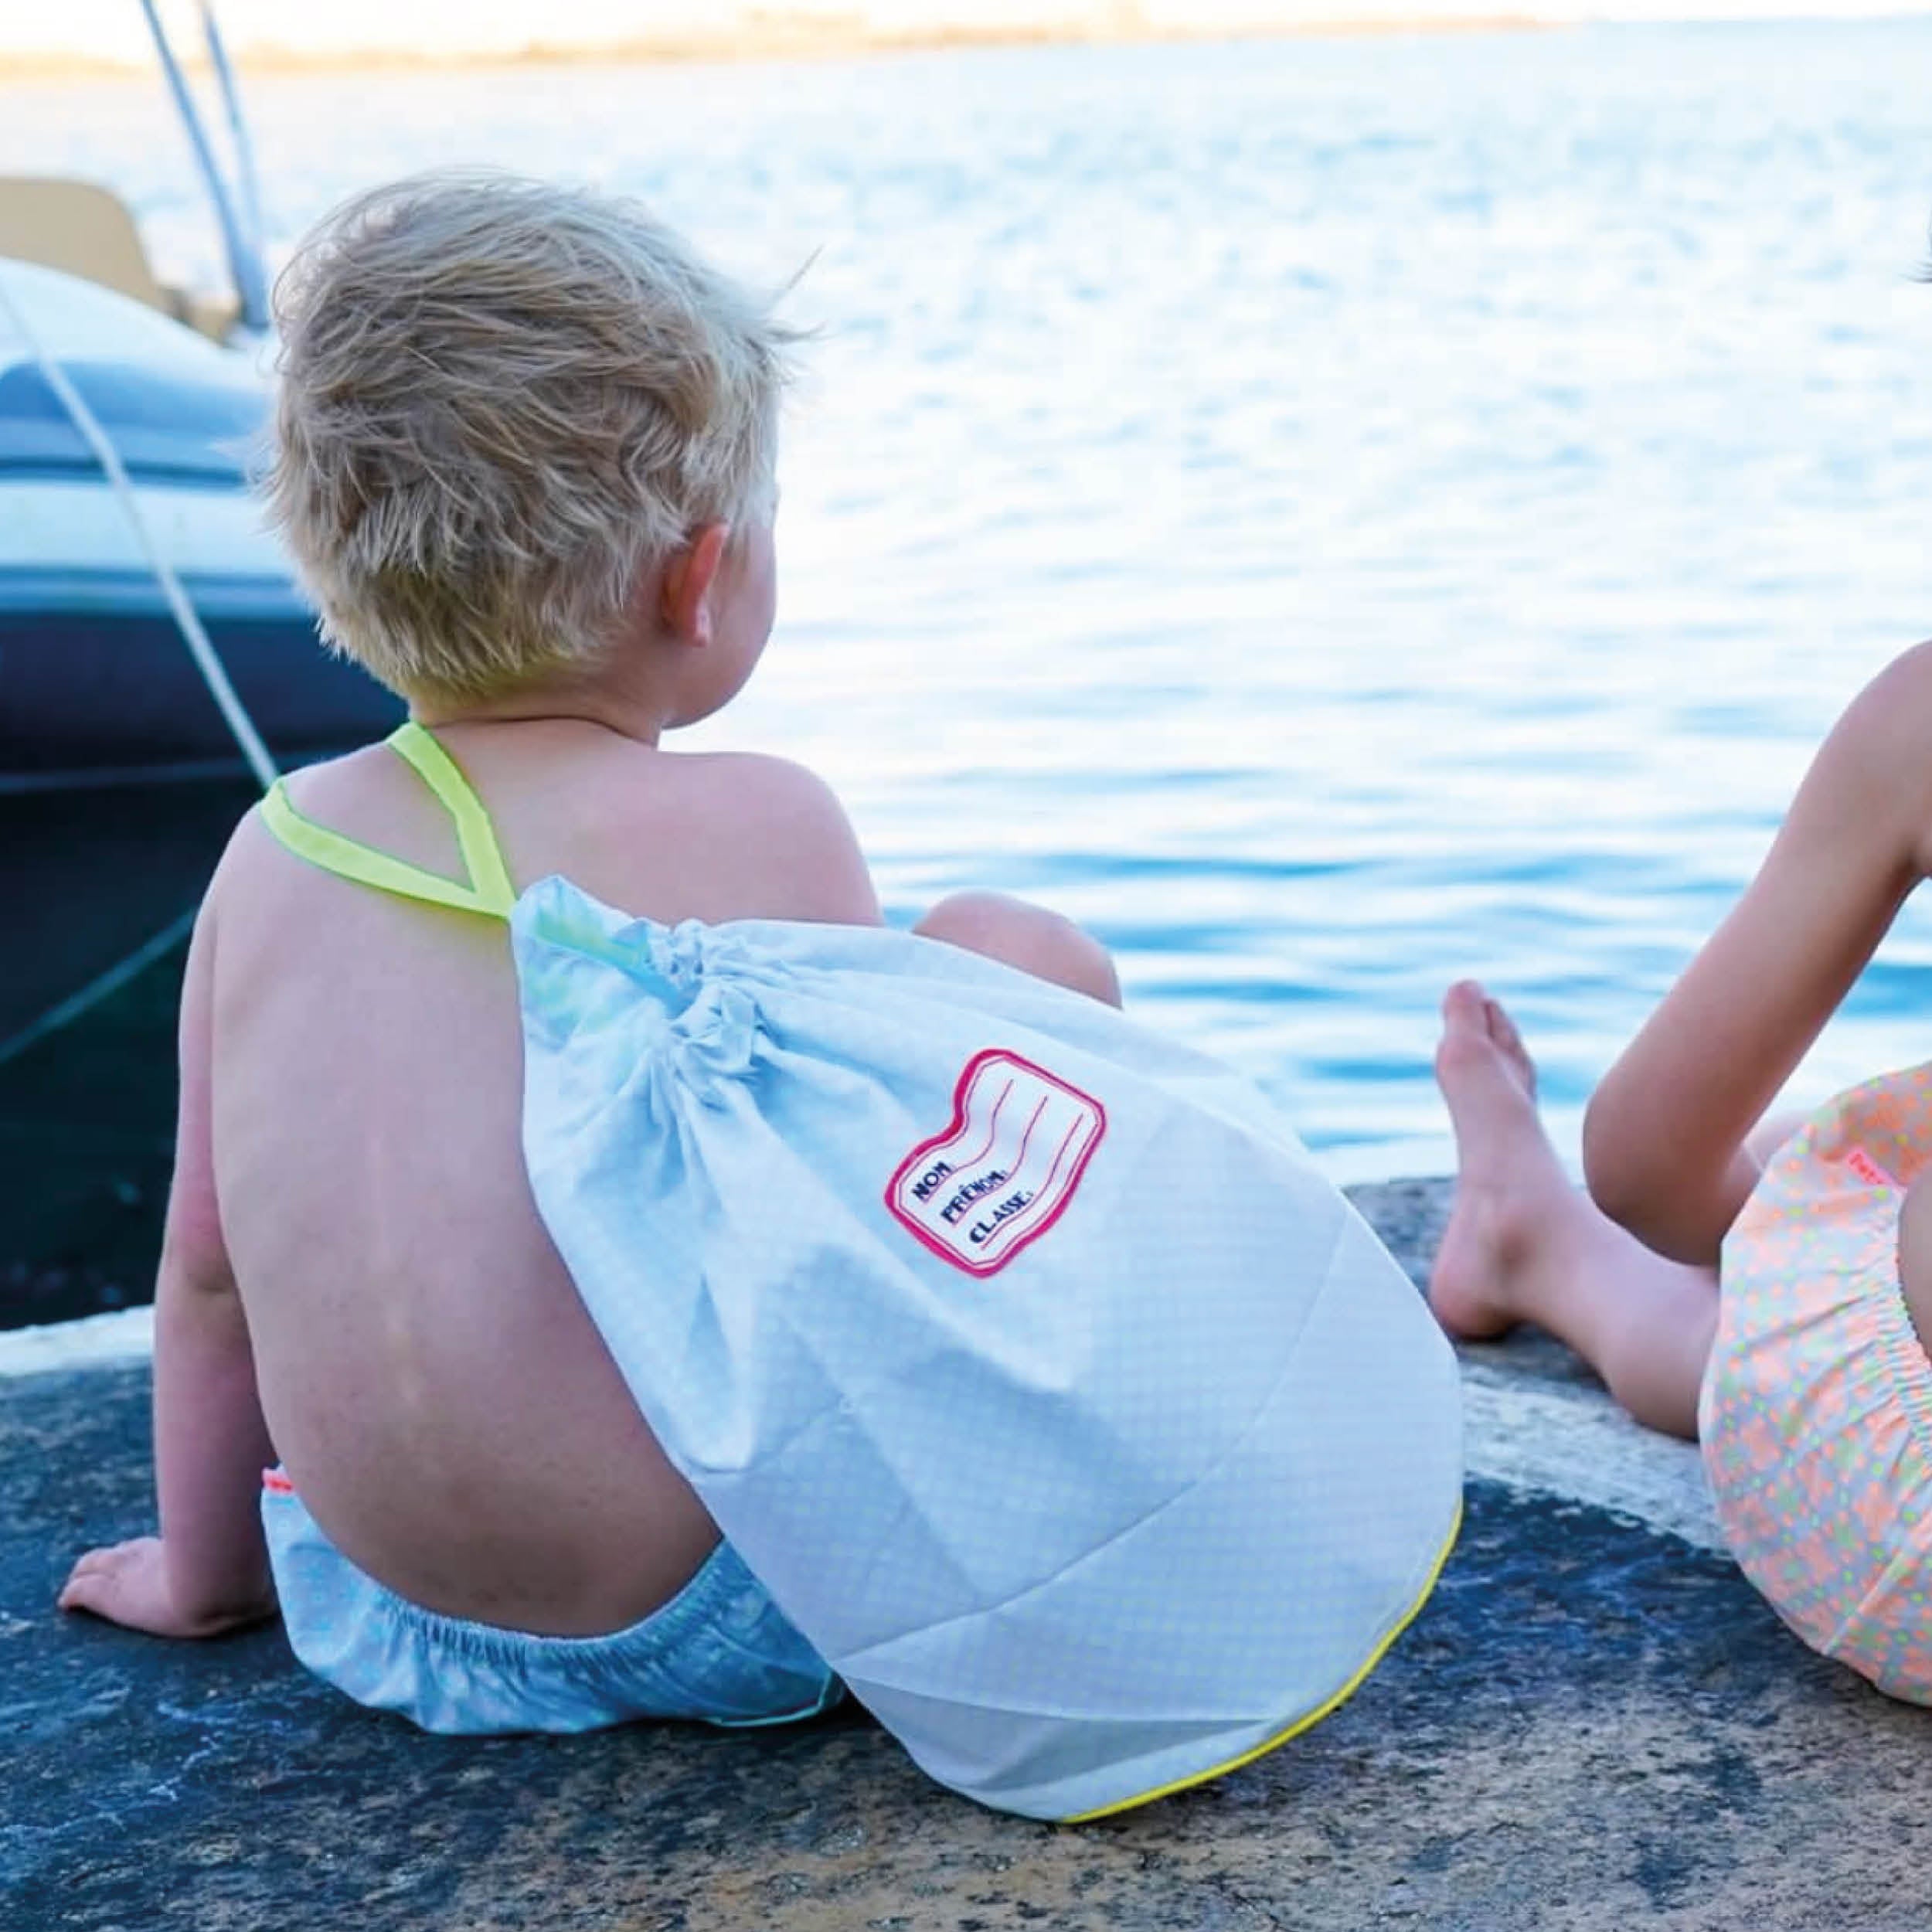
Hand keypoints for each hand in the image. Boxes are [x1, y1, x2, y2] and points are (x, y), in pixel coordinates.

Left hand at [59, 1537, 274, 1638]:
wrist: (216, 1590)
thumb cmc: (239, 1576)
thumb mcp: (252, 1568)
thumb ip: (263, 1557)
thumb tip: (303, 1543)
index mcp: (178, 1548)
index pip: (151, 1545)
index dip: (140, 1551)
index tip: (139, 1555)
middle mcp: (151, 1554)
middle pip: (118, 1552)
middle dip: (108, 1560)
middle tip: (102, 1568)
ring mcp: (127, 1572)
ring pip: (93, 1566)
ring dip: (85, 1575)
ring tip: (79, 1584)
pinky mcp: (110, 1595)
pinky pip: (80, 1591)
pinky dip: (72, 1596)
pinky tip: (66, 1605)